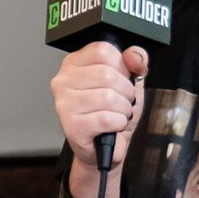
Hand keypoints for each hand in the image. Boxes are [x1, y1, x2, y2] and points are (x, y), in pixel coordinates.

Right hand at [50, 42, 148, 172]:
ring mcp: (64, 104)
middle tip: (121, 102)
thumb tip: (135, 55)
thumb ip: (135, 63)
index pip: (103, 50)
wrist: (105, 147)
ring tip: (116, 115)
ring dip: (123, 110)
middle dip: (126, 92)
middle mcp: (63, 81)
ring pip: (108, 97)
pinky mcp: (71, 126)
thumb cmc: (112, 112)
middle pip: (107, 74)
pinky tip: (111, 126)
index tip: (121, 78)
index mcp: (74, 64)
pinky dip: (118, 123)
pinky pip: (107, 118)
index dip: (122, 66)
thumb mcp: (128, 82)